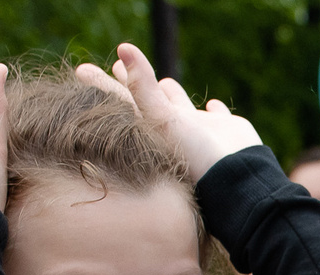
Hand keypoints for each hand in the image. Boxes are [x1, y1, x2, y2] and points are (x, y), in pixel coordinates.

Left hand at [72, 43, 259, 181]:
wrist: (237, 182)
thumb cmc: (194, 156)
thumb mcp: (161, 119)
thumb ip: (142, 85)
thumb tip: (122, 47)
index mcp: (152, 127)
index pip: (121, 99)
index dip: (102, 83)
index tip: (82, 69)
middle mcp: (172, 129)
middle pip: (149, 101)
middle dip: (135, 83)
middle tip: (118, 67)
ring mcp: (199, 131)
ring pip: (182, 108)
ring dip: (174, 96)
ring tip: (167, 83)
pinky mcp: (225, 132)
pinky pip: (218, 117)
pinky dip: (215, 111)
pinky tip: (214, 107)